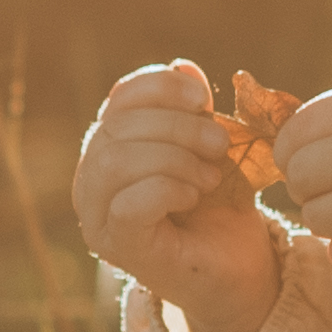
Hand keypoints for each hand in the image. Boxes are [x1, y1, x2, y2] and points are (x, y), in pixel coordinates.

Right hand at [72, 62, 281, 331]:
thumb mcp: (210, 146)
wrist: (240, 266)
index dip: (159, 87)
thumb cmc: (220, 205)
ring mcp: (98, 218)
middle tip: (220, 146)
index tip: (203, 97)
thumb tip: (182, 65)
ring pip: (116, 162)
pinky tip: (194, 196)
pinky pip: (129, 204)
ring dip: (175, 158)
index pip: (119, 99)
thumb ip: (194, 110)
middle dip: (177, 127)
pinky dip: (169, 188)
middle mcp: (91, 182)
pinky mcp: (119, 249)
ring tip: (210, 176)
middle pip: (116, 128)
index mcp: (110, 147)